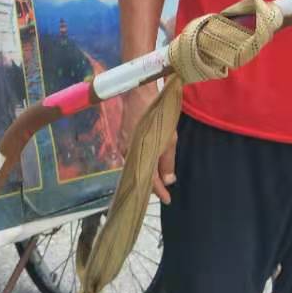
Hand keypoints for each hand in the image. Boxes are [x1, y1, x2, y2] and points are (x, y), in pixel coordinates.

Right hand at [120, 83, 176, 203]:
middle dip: (152, 184)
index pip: (150, 180)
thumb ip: (167, 161)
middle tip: (163, 192)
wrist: (138, 92)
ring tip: (158, 180)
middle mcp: (128, 154)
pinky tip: (149, 161)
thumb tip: (168, 181)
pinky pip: (133, 155)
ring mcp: (124, 145)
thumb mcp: (168, 138)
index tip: (168, 200)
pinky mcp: (123, 137)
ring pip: (137, 164)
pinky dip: (142, 161)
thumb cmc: (156, 115)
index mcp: (139, 156)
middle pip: (141, 174)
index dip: (159, 191)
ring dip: (147, 172)